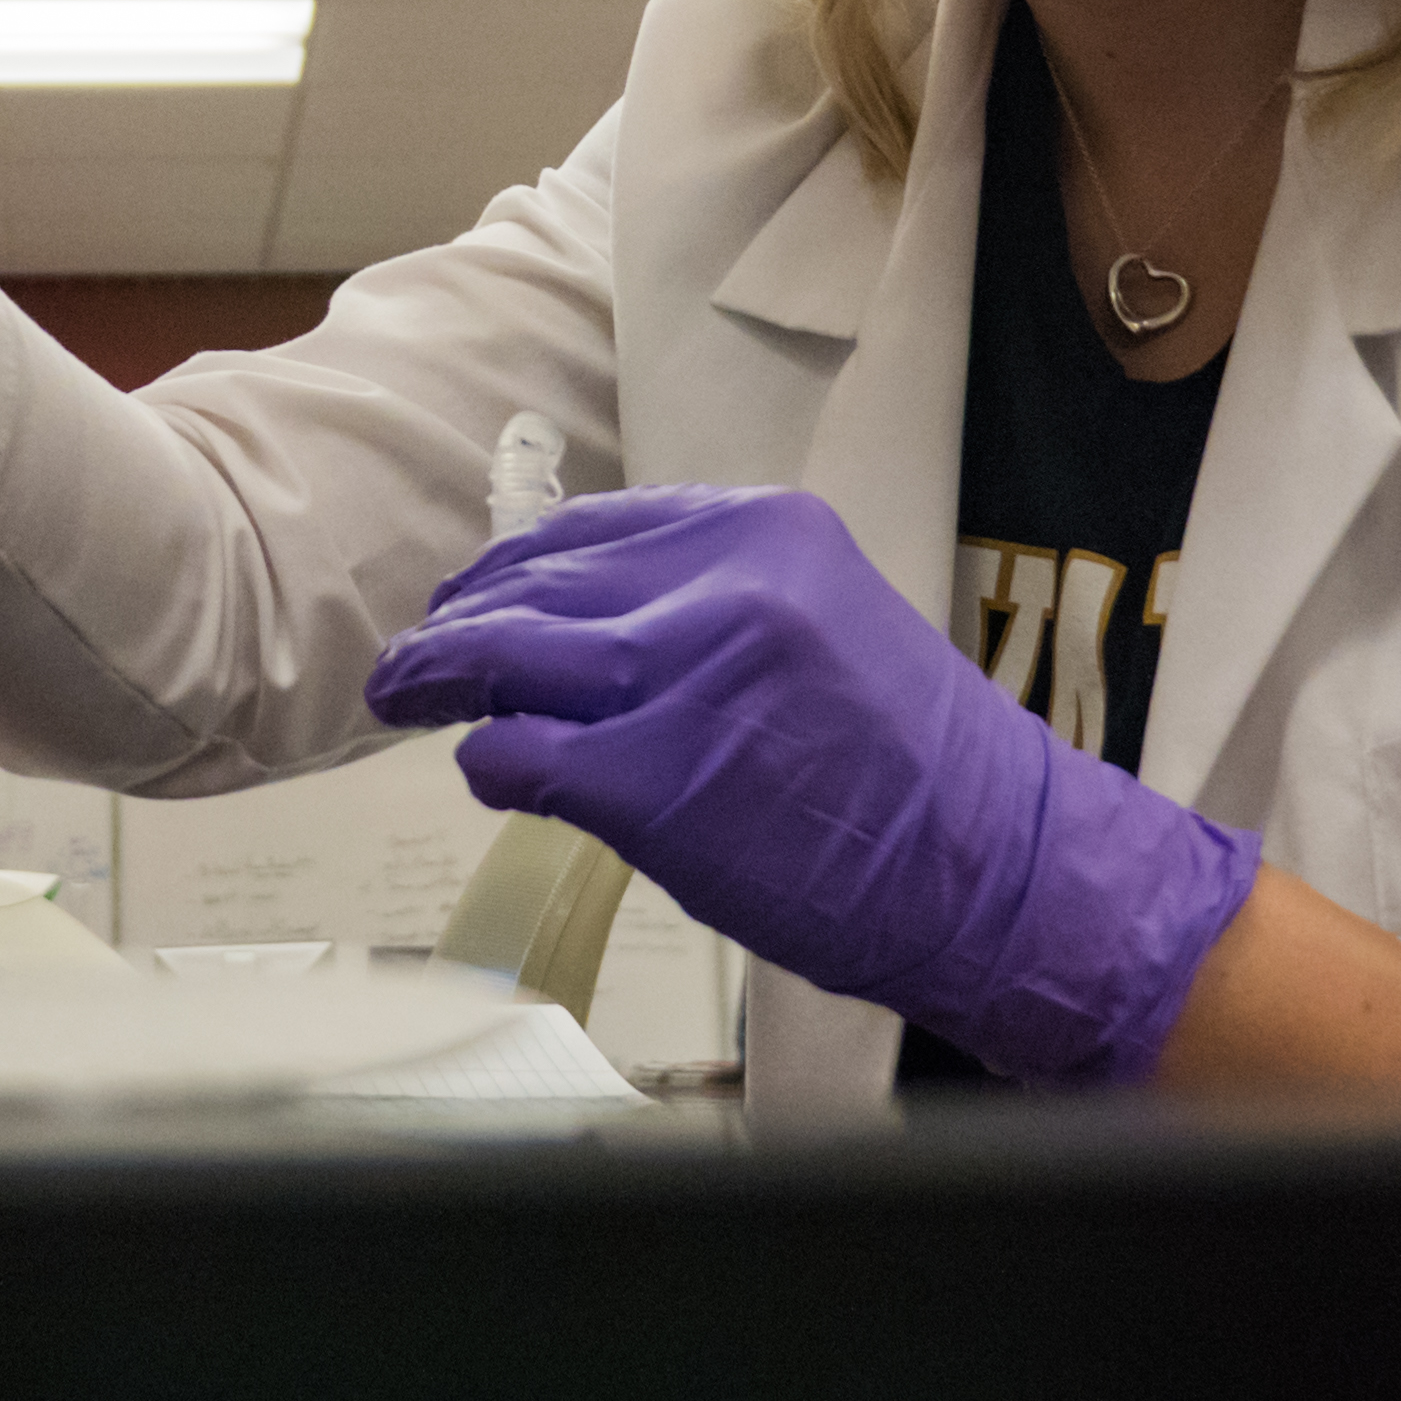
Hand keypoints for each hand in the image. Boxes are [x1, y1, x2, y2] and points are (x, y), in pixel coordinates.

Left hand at [362, 483, 1259, 1086]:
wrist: (997, 871)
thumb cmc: (912, 770)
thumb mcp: (816, 623)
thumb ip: (706, 603)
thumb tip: (582, 618)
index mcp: (761, 531)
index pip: (590, 529)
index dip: (514, 567)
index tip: (478, 595)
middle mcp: (718, 585)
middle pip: (535, 584)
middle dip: (462, 620)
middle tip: (418, 654)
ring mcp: (680, 680)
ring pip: (507, 655)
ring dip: (438, 676)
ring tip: (403, 695)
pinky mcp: (653, 781)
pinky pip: (521, 753)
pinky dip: (488, 762)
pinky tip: (489, 773)